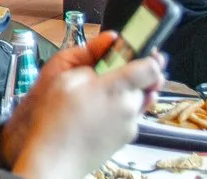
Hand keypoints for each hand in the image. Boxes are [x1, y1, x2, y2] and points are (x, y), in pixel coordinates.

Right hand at [0, 32, 159, 178]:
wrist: (55, 158)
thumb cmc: (55, 119)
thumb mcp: (63, 77)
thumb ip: (90, 61)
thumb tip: (109, 49)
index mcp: (117, 89)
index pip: (151, 67)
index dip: (149, 55)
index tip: (142, 49)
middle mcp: (130, 108)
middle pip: (145, 84)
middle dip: (131, 75)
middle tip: (106, 72)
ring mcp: (130, 125)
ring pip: (137, 100)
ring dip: (124, 93)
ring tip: (96, 94)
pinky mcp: (126, 138)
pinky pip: (128, 116)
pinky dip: (117, 110)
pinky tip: (95, 112)